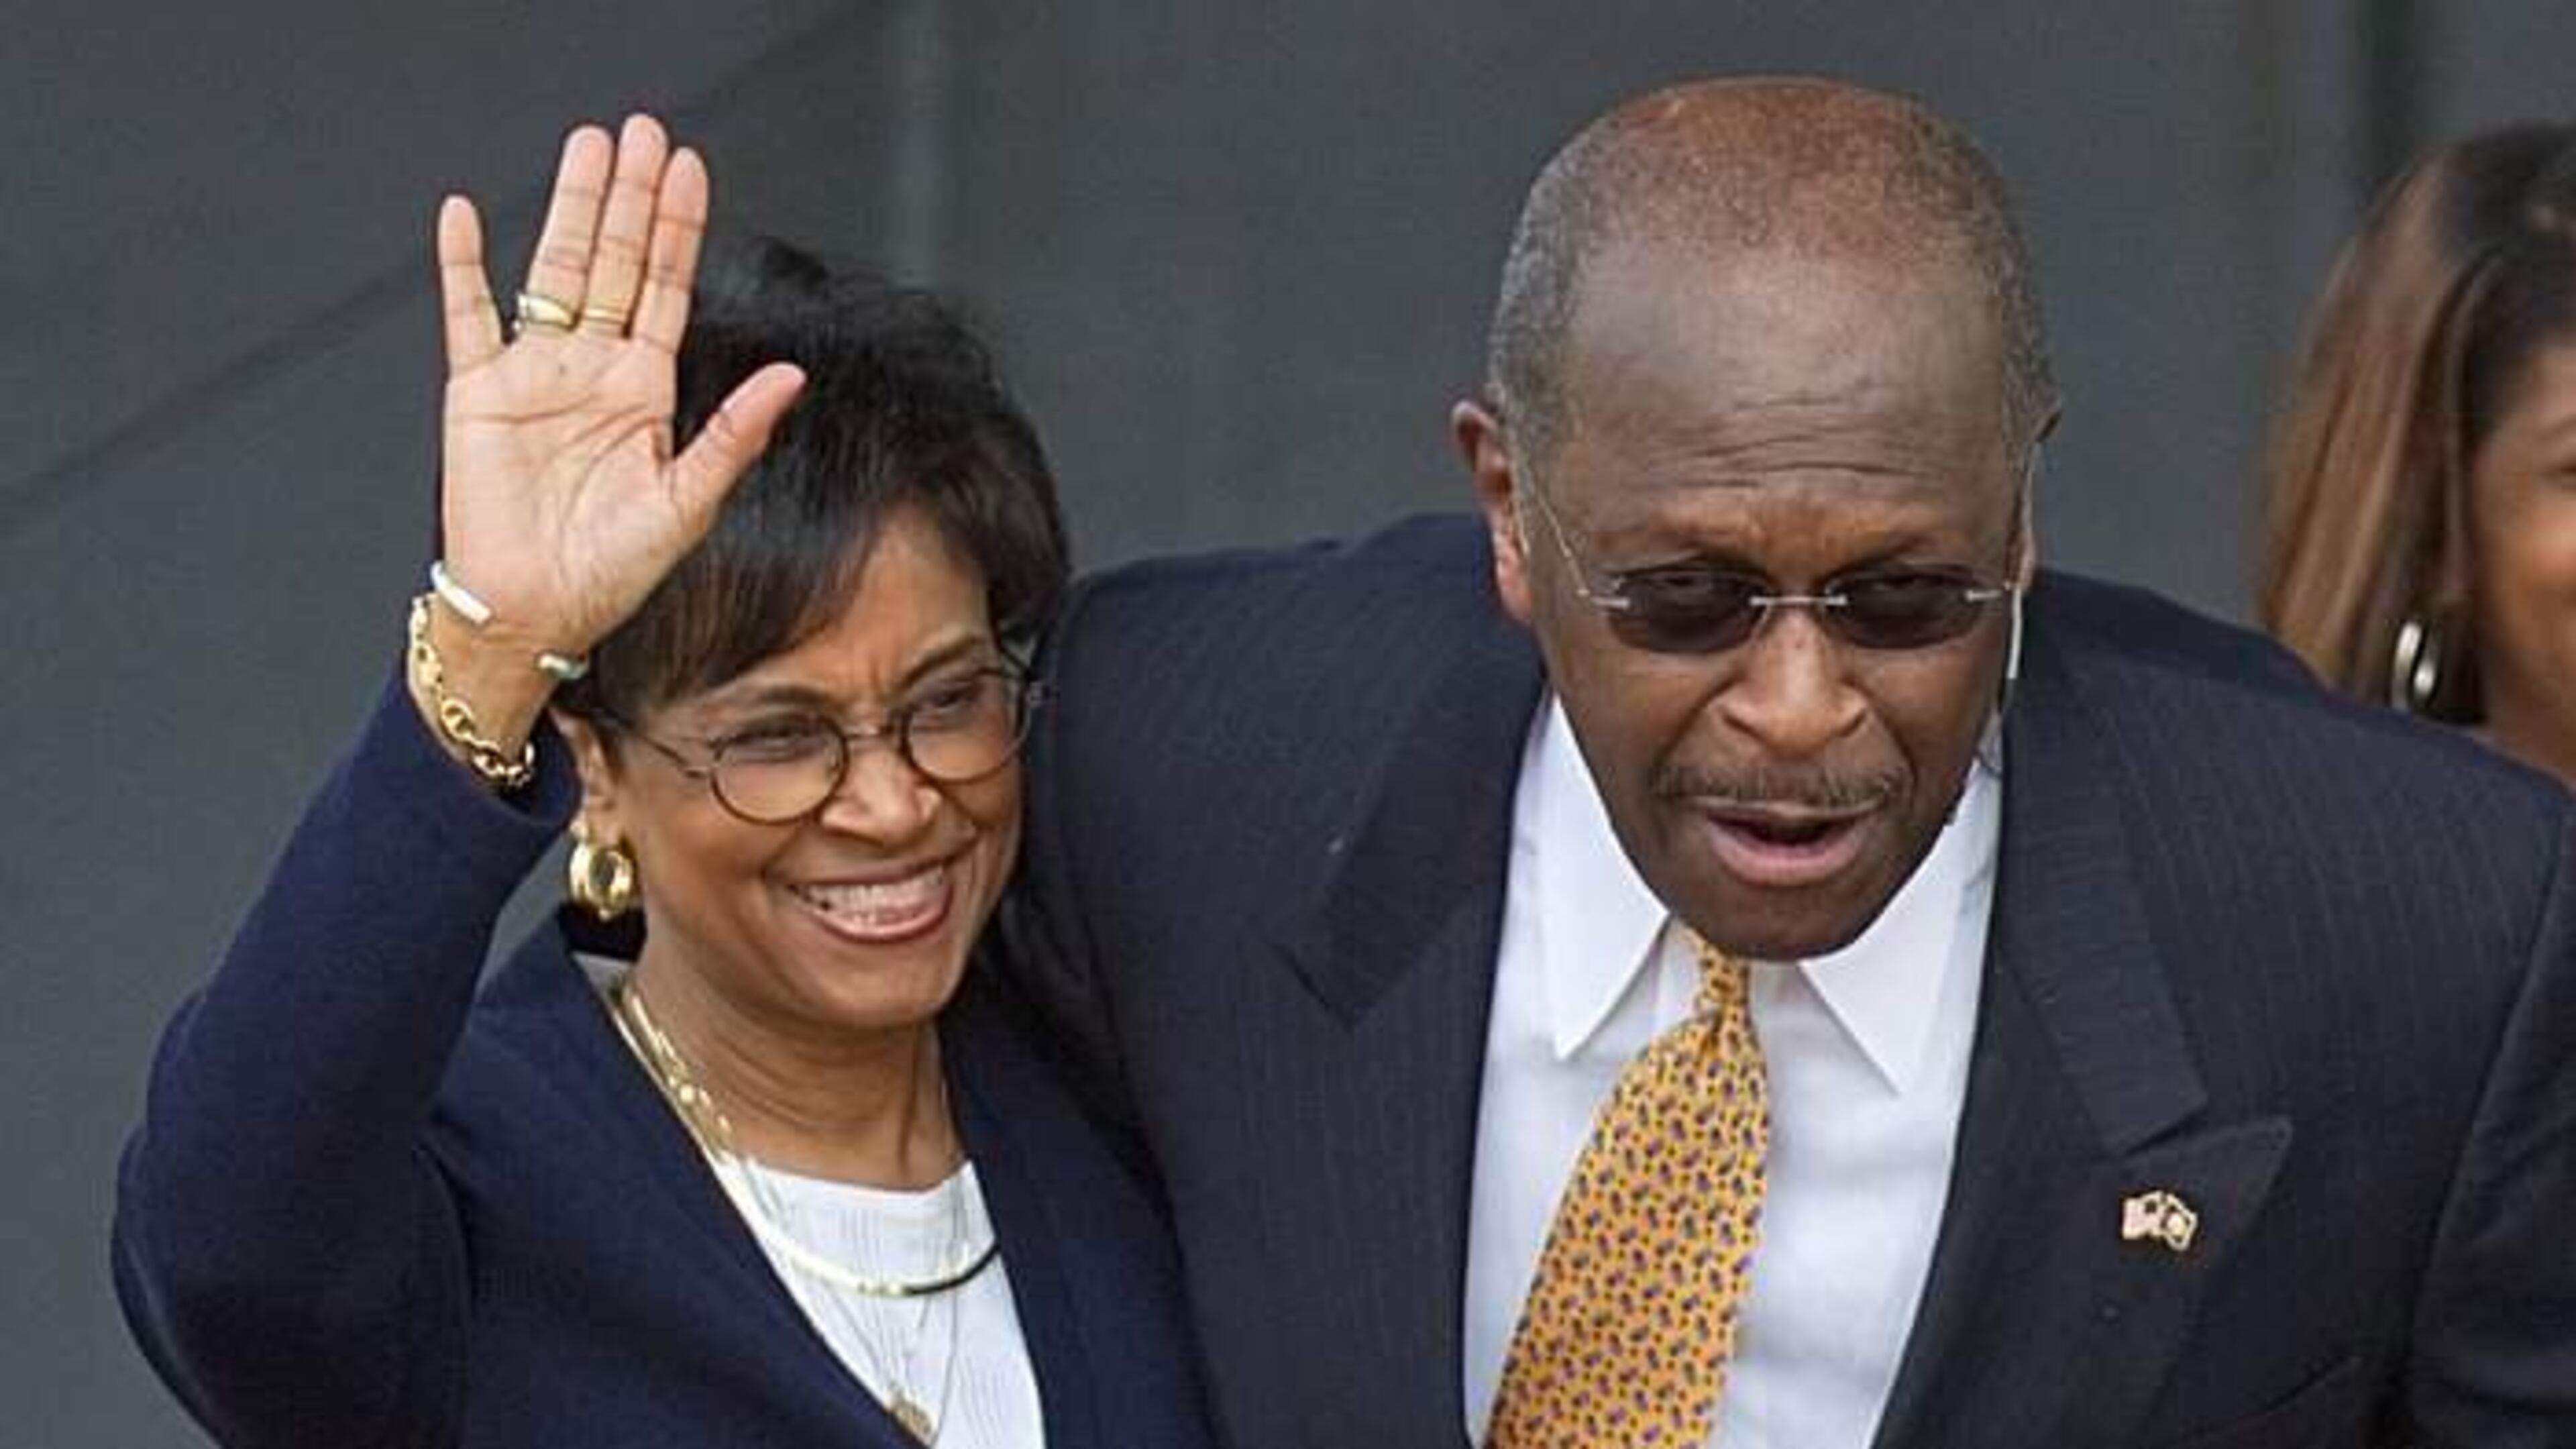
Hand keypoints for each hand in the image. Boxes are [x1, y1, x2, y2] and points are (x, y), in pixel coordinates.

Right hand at [432, 114, 804, 673]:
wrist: (536, 613)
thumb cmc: (613, 570)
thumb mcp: (688, 502)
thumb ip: (735, 434)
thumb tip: (792, 374)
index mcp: (643, 389)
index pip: (664, 288)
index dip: (676, 228)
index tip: (688, 168)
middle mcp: (591, 368)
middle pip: (612, 261)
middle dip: (627, 197)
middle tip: (640, 130)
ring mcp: (534, 373)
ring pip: (552, 270)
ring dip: (568, 209)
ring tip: (585, 147)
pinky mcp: (478, 393)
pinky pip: (467, 316)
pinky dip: (462, 267)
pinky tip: (462, 216)